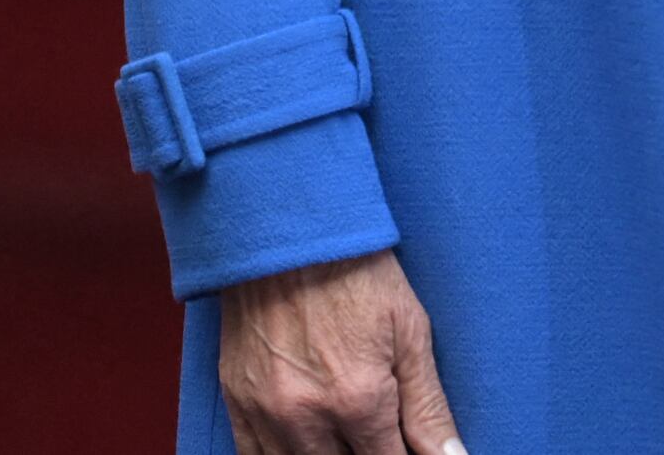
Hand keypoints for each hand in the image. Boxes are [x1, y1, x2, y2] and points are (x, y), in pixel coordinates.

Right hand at [216, 250, 467, 454]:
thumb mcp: (409, 333)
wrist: (290, 231)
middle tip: (379, 433)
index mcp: (358, 401)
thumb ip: (428, 408)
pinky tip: (305, 444)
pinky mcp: (235, 400)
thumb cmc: (357, 273)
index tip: (408, 447)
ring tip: (346, 435)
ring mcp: (264, 412)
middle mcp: (306, 417)